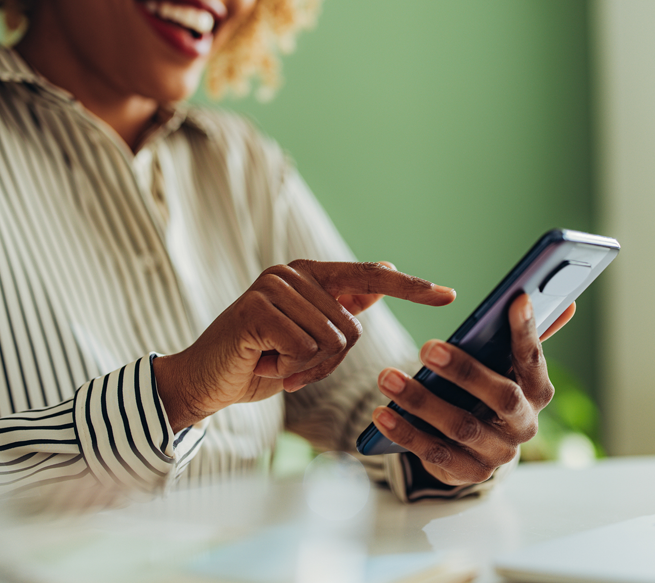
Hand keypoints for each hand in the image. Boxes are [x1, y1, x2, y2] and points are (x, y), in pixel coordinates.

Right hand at [154, 260, 455, 430]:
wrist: (206, 381)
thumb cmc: (260, 361)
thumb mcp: (308, 336)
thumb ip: (340, 308)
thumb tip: (382, 278)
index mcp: (310, 276)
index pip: (370, 278)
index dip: (411, 288)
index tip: (448, 295)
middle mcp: (292, 273)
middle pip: (351, 329)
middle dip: (326, 363)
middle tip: (290, 365)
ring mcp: (272, 287)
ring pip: (330, 341)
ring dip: (306, 368)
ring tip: (274, 362)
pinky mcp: (256, 308)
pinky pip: (303, 349)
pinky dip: (288, 370)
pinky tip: (263, 363)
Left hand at [371, 295, 574, 485]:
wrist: (476, 449)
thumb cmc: (488, 392)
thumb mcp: (504, 365)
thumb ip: (527, 335)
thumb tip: (566, 301)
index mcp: (537, 392)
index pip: (534, 359)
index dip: (528, 332)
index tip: (516, 300)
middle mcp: (524, 424)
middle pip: (501, 397)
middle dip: (464, 371)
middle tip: (427, 347)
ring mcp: (497, 453)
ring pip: (461, 426)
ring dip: (421, 401)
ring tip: (387, 377)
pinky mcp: (468, 473)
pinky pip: (435, 454)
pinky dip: (406, 433)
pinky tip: (382, 413)